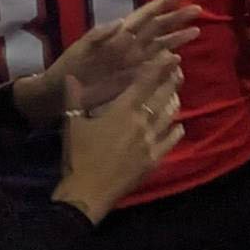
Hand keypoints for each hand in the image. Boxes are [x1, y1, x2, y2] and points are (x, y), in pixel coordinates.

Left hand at [27, 0, 200, 121]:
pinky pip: (155, 67)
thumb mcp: (81, 48)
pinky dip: (168, 61)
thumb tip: (123, 21)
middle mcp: (130, 45)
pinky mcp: (133, 78)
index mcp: (118, 34)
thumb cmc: (69, 67)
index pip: (144, 15)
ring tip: (197, 31)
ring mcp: (133, 62)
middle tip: (198, 10)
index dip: (161, 4)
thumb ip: (100, 34)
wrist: (60, 94)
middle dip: (177, 18)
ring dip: (177, 37)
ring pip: (160, 45)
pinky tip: (180, 58)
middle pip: (158, 28)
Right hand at [54, 57, 182, 225]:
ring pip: (169, 116)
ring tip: (176, 94)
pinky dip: (176, 131)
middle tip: (178, 71)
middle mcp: (142, 122)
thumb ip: (74, 97)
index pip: (146, 82)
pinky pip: (171, 141)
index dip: (160, 67)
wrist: (87, 193)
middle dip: (171, 81)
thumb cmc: (78, 156)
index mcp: (123, 110)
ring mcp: (151, 141)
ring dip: (174, 103)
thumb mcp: (73, 124)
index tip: (172, 56)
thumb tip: (71, 75)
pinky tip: (178, 126)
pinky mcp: (154, 160)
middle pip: (163, 96)